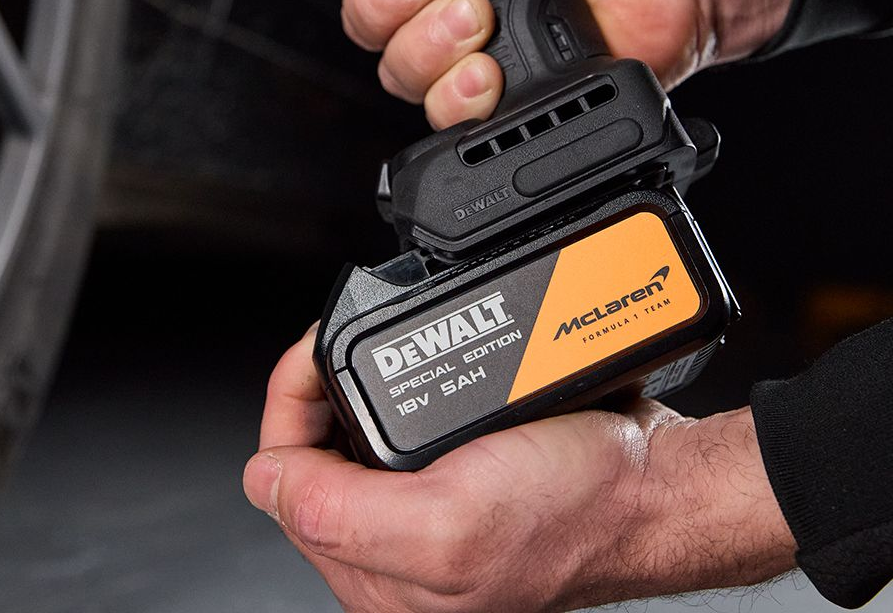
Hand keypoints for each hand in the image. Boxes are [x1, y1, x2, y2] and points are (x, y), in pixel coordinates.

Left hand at [244, 328, 796, 612]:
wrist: (648, 486)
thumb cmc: (573, 512)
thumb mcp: (451, 523)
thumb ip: (342, 513)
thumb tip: (264, 480)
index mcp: (376, 574)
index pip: (283, 480)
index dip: (289, 405)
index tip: (316, 352)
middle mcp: (392, 550)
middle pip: (309, 456)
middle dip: (317, 390)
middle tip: (339, 339)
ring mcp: (423, 512)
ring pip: (348, 438)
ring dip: (349, 385)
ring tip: (368, 345)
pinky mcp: (453, 478)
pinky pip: (394, 430)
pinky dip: (390, 388)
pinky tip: (406, 367)